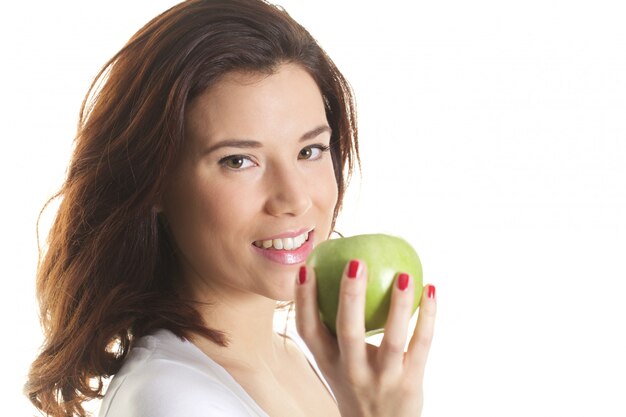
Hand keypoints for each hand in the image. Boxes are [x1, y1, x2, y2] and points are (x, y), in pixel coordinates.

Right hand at [295, 259, 436, 416]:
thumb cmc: (356, 383)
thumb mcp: (336, 362)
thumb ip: (333, 328)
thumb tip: (336, 272)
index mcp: (328, 362)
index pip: (308, 330)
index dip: (303, 300)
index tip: (307, 268)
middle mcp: (352, 372)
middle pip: (348, 331)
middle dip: (350, 296)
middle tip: (356, 263)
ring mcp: (382, 379)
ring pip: (392, 340)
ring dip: (398, 305)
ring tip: (403, 275)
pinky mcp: (410, 383)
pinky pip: (422, 345)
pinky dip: (428, 316)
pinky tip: (430, 289)